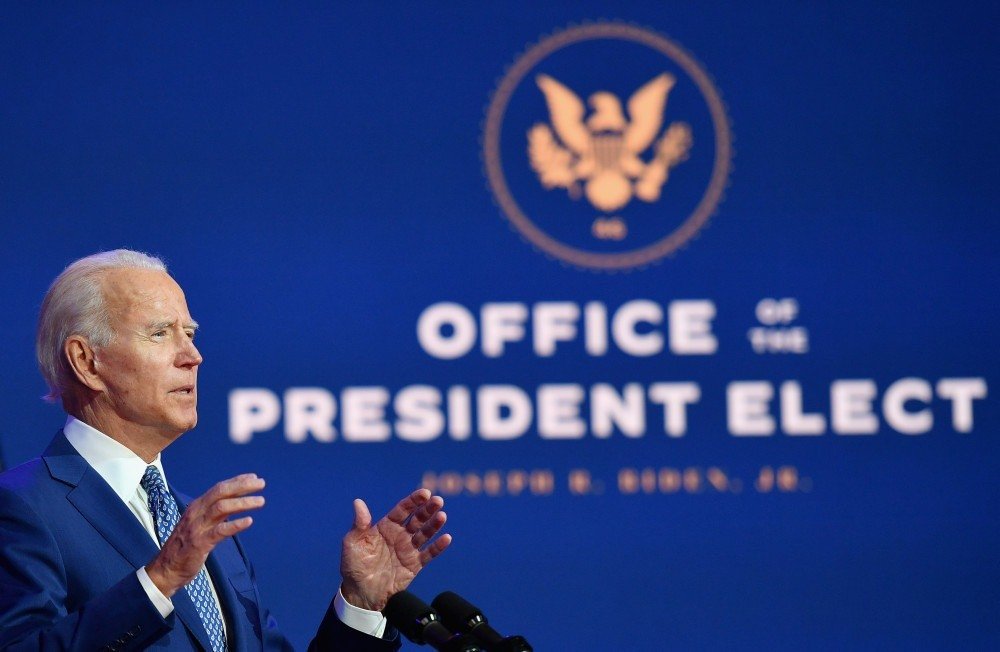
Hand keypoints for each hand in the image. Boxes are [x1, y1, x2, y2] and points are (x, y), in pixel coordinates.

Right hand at [145, 473, 265, 596]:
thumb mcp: (199, 523)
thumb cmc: (185, 546)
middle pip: (221, 492)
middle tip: (262, 483)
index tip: (254, 477)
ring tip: (261, 501)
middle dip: (242, 486)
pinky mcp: (200, 543)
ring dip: (243, 502)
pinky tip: (248, 521)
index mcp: (197, 506)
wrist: (166, 569)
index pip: (219, 488)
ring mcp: (197, 527)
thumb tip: (235, 503)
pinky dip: (235, 524)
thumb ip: (214, 513)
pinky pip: (220, 531)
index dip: (237, 481)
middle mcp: (196, 513)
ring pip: (222, 508)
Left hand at [340, 488, 451, 610]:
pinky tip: (446, 538)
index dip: (414, 501)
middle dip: (428, 509)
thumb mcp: (353, 543)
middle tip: (438, 501)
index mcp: (386, 526)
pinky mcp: (414, 565)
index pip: (403, 510)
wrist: (361, 593)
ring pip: (425, 533)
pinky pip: (428, 554)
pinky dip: (438, 546)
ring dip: (434, 525)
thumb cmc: (354, 566)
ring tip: (442, 516)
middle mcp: (400, 535)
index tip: (425, 493)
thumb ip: (359, 523)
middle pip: (417, 519)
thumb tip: (358, 502)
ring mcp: (408, 549)